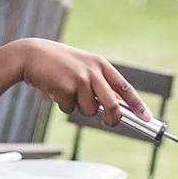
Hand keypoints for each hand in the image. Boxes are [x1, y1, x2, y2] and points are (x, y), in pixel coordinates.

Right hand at [10, 39, 150, 127]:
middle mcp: (93, 70)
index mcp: (100, 64)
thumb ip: (98, 84)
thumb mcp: (81, 68)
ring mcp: (80, 78)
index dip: (138, 104)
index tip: (148, 118)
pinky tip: (54, 89)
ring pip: (89, 110)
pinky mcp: (66, 86)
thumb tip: (116, 105)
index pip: (125, 87)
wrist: (29, 55)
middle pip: (112, 104)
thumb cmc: (57, 64)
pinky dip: (62, 105)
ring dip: (77, 107)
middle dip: (113, 119)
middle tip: (109, 122)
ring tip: (66, 91)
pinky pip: (69, 108)